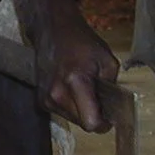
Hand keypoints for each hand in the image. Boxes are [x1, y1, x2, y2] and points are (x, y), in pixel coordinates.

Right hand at [34, 2, 119, 132]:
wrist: (52, 30)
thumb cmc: (82, 42)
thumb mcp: (107, 60)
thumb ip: (112, 88)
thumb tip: (113, 108)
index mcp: (75, 82)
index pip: (91, 123)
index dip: (104, 124)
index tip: (110, 116)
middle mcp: (56, 94)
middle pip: (82, 124)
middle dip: (94, 116)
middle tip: (100, 99)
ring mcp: (46, 98)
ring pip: (73, 120)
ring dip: (83, 112)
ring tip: (85, 91)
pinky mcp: (41, 100)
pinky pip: (63, 113)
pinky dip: (72, 107)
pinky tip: (73, 90)